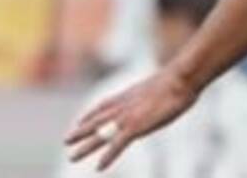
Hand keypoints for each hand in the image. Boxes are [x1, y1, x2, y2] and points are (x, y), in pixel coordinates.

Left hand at [65, 65, 197, 170]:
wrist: (180, 79)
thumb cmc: (179, 80)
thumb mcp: (163, 85)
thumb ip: (155, 92)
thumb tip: (162, 91)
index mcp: (129, 95)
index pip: (103, 105)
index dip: (90, 114)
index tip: (79, 121)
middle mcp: (123, 106)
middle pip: (96, 120)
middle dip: (81, 131)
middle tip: (65, 141)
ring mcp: (128, 117)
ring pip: (100, 135)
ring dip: (85, 147)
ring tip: (71, 157)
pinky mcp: (136, 127)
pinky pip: (117, 145)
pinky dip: (108, 156)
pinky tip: (99, 167)